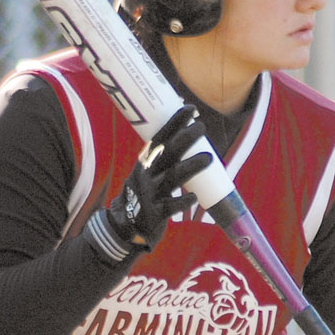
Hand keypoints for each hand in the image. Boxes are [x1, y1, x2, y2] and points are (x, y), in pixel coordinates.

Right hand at [106, 105, 211, 250]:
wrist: (124, 226)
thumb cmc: (145, 193)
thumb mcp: (149, 172)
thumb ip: (167, 156)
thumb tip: (189, 130)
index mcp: (146, 162)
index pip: (160, 137)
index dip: (174, 122)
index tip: (190, 108)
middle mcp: (146, 174)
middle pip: (167, 153)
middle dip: (185, 138)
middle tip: (201, 127)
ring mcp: (149, 194)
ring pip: (172, 177)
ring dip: (191, 166)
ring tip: (209, 158)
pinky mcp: (154, 214)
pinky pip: (170, 207)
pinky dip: (182, 202)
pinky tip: (194, 197)